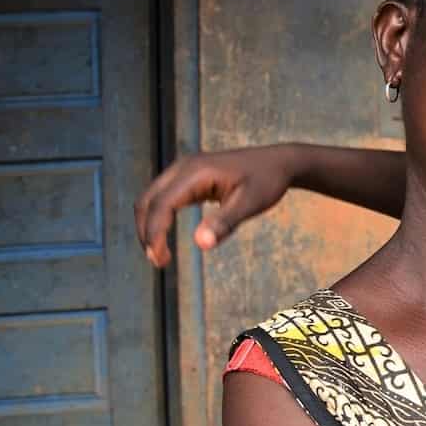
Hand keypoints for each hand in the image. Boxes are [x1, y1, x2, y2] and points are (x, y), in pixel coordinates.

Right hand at [134, 145, 297, 266]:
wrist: (279, 163)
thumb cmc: (267, 181)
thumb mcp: (250, 204)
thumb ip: (225, 223)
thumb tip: (201, 245)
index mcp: (195, 172)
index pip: (161, 204)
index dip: (154, 233)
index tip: (159, 259)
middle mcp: (183, 168)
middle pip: (148, 201)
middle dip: (146, 232)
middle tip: (158, 262)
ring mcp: (183, 171)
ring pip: (151, 199)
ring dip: (150, 226)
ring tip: (161, 255)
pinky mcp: (188, 178)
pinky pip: (163, 198)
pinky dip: (159, 218)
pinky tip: (166, 239)